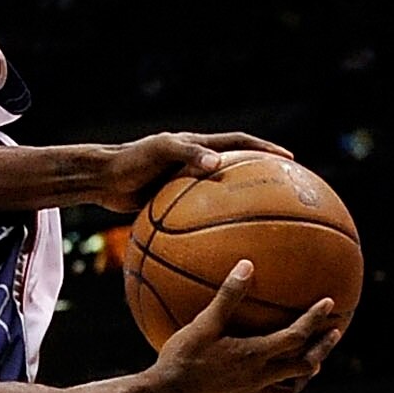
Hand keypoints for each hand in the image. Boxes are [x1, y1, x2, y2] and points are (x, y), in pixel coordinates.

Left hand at [81, 132, 294, 220]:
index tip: (291, 161)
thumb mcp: (159, 151)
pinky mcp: (173, 202)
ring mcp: (185, 182)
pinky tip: (223, 248)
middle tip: (285, 193)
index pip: (240, 144)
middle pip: (236, 168)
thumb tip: (217, 163)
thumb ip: (187, 154)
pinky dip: (212, 228)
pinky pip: (200, 216)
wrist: (102, 179)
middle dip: (260, 178)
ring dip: (240, 206)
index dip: (265, 151)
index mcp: (197, 145)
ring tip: (262, 224)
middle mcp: (195, 162)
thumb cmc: (129, 161)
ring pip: (221, 195)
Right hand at [148, 264, 338, 392]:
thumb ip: (228, 295)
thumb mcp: (204, 323)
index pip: (296, 335)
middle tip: (333, 335)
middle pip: (303, 367)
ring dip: (301, 377)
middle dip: (322, 350)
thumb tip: (247, 265)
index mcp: (255, 355)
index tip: (329, 304)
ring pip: (287, 392)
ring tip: (309, 367)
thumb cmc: (182, 358)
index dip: (314, 318)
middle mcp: (259, 379)